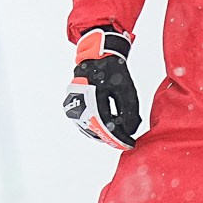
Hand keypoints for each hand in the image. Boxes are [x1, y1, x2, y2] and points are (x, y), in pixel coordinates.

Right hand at [64, 27, 141, 149]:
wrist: (96, 57)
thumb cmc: (112, 70)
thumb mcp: (126, 90)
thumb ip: (129, 112)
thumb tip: (129, 132)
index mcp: (92, 97)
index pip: (105, 125)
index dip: (119, 138)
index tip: (130, 144)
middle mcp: (77, 103)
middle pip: (97, 130)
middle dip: (113, 136)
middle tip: (127, 138)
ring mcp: (72, 107)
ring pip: (90, 129)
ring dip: (105, 132)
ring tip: (120, 128)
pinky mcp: (71, 108)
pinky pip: (85, 124)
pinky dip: (98, 126)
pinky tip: (110, 122)